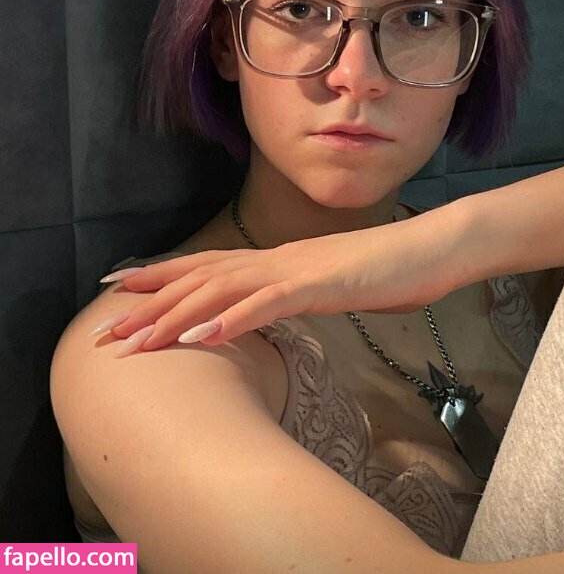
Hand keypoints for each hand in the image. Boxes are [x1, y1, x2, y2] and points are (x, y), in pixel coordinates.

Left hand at [102, 205, 466, 350]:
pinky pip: (268, 303)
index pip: (208, 265)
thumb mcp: (332, 286)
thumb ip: (297, 294)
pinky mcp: (321, 284)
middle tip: (107, 332)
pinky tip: (201, 338)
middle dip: (150, 305)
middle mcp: (277, 259)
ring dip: (175, 315)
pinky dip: (231, 319)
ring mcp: (297, 269)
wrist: (431, 248)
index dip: (162, 275)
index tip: (119, 290)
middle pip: (201, 278)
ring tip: (136, 341)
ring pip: (222, 289)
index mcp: (278, 260)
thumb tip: (271, 307)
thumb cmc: (388, 270)